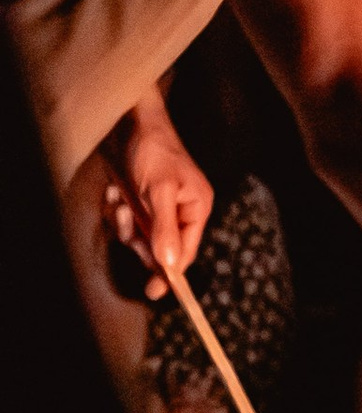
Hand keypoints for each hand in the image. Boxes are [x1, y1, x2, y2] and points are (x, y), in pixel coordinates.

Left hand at [102, 99, 213, 300]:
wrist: (129, 121)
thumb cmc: (152, 150)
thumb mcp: (159, 190)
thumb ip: (164, 228)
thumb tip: (169, 264)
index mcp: (196, 208)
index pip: (185, 251)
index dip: (171, 272)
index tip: (154, 291)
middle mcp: (180, 211)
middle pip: (160, 248)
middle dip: (139, 238)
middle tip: (126, 217)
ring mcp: (157, 208)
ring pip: (139, 237)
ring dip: (124, 223)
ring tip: (119, 199)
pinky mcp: (139, 202)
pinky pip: (127, 222)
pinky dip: (117, 210)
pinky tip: (114, 192)